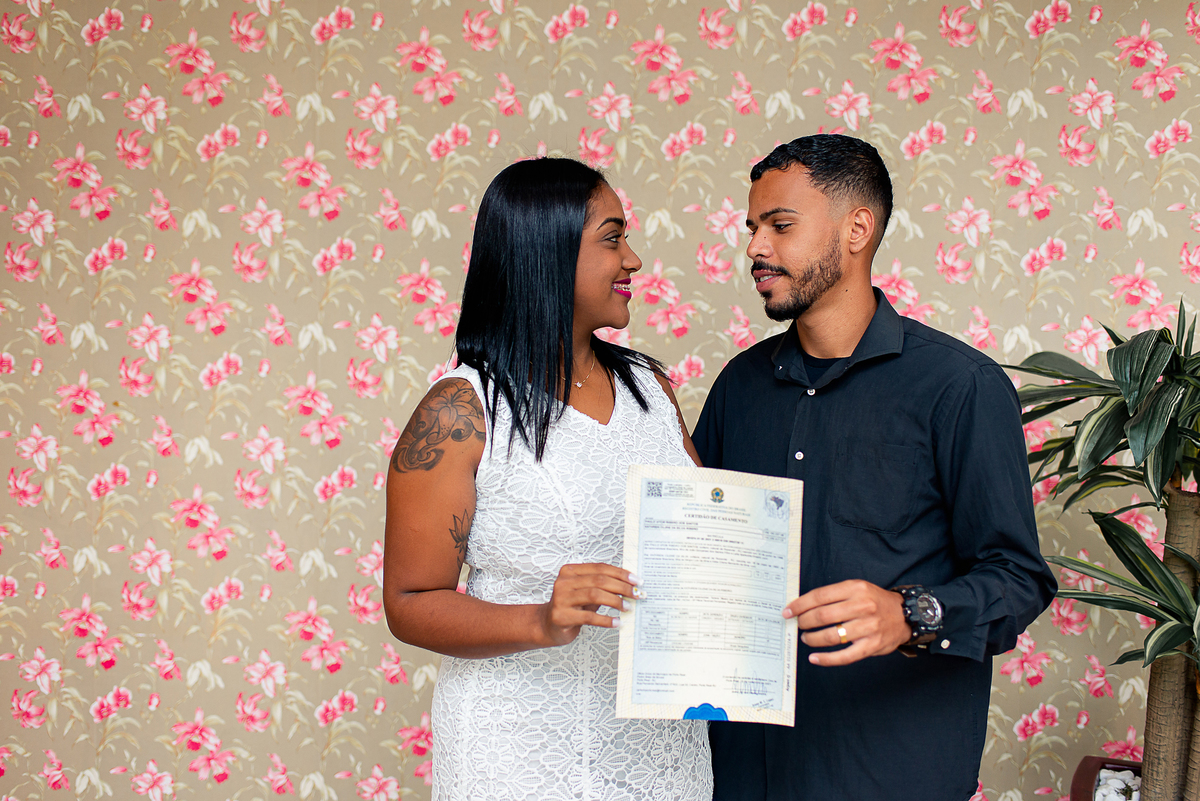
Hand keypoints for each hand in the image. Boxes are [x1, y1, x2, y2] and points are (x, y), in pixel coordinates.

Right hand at [539, 563, 639, 646]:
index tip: (636, 580)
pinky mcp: (562, 616)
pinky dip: (606, 620)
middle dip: (622, 587)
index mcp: (570, 571)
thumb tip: (630, 585)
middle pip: (599, 580)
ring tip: (628, 608)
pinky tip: (616, 622)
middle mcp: (564, 582)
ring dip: (616, 602)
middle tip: (636, 594)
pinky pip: (589, 617)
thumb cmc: (571, 608)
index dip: (621, 573)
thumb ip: (602, 587)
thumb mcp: (585, 593)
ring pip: (595, 595)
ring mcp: (561, 599)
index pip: (600, 568)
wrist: (547, 625)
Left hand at [783, 580, 910, 665]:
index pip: (819, 596)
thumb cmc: (875, 601)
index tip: (787, 612)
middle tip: (798, 625)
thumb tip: (803, 606)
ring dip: (813, 639)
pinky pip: (844, 655)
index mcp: (855, 588)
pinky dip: (826, 659)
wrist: (905, 615)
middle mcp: (862, 606)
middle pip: (822, 616)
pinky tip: (815, 658)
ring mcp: (868, 627)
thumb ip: (833, 595)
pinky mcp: (872, 645)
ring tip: (807, 638)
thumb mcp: (857, 588)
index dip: (799, 605)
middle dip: (804, 622)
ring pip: (831, 636)